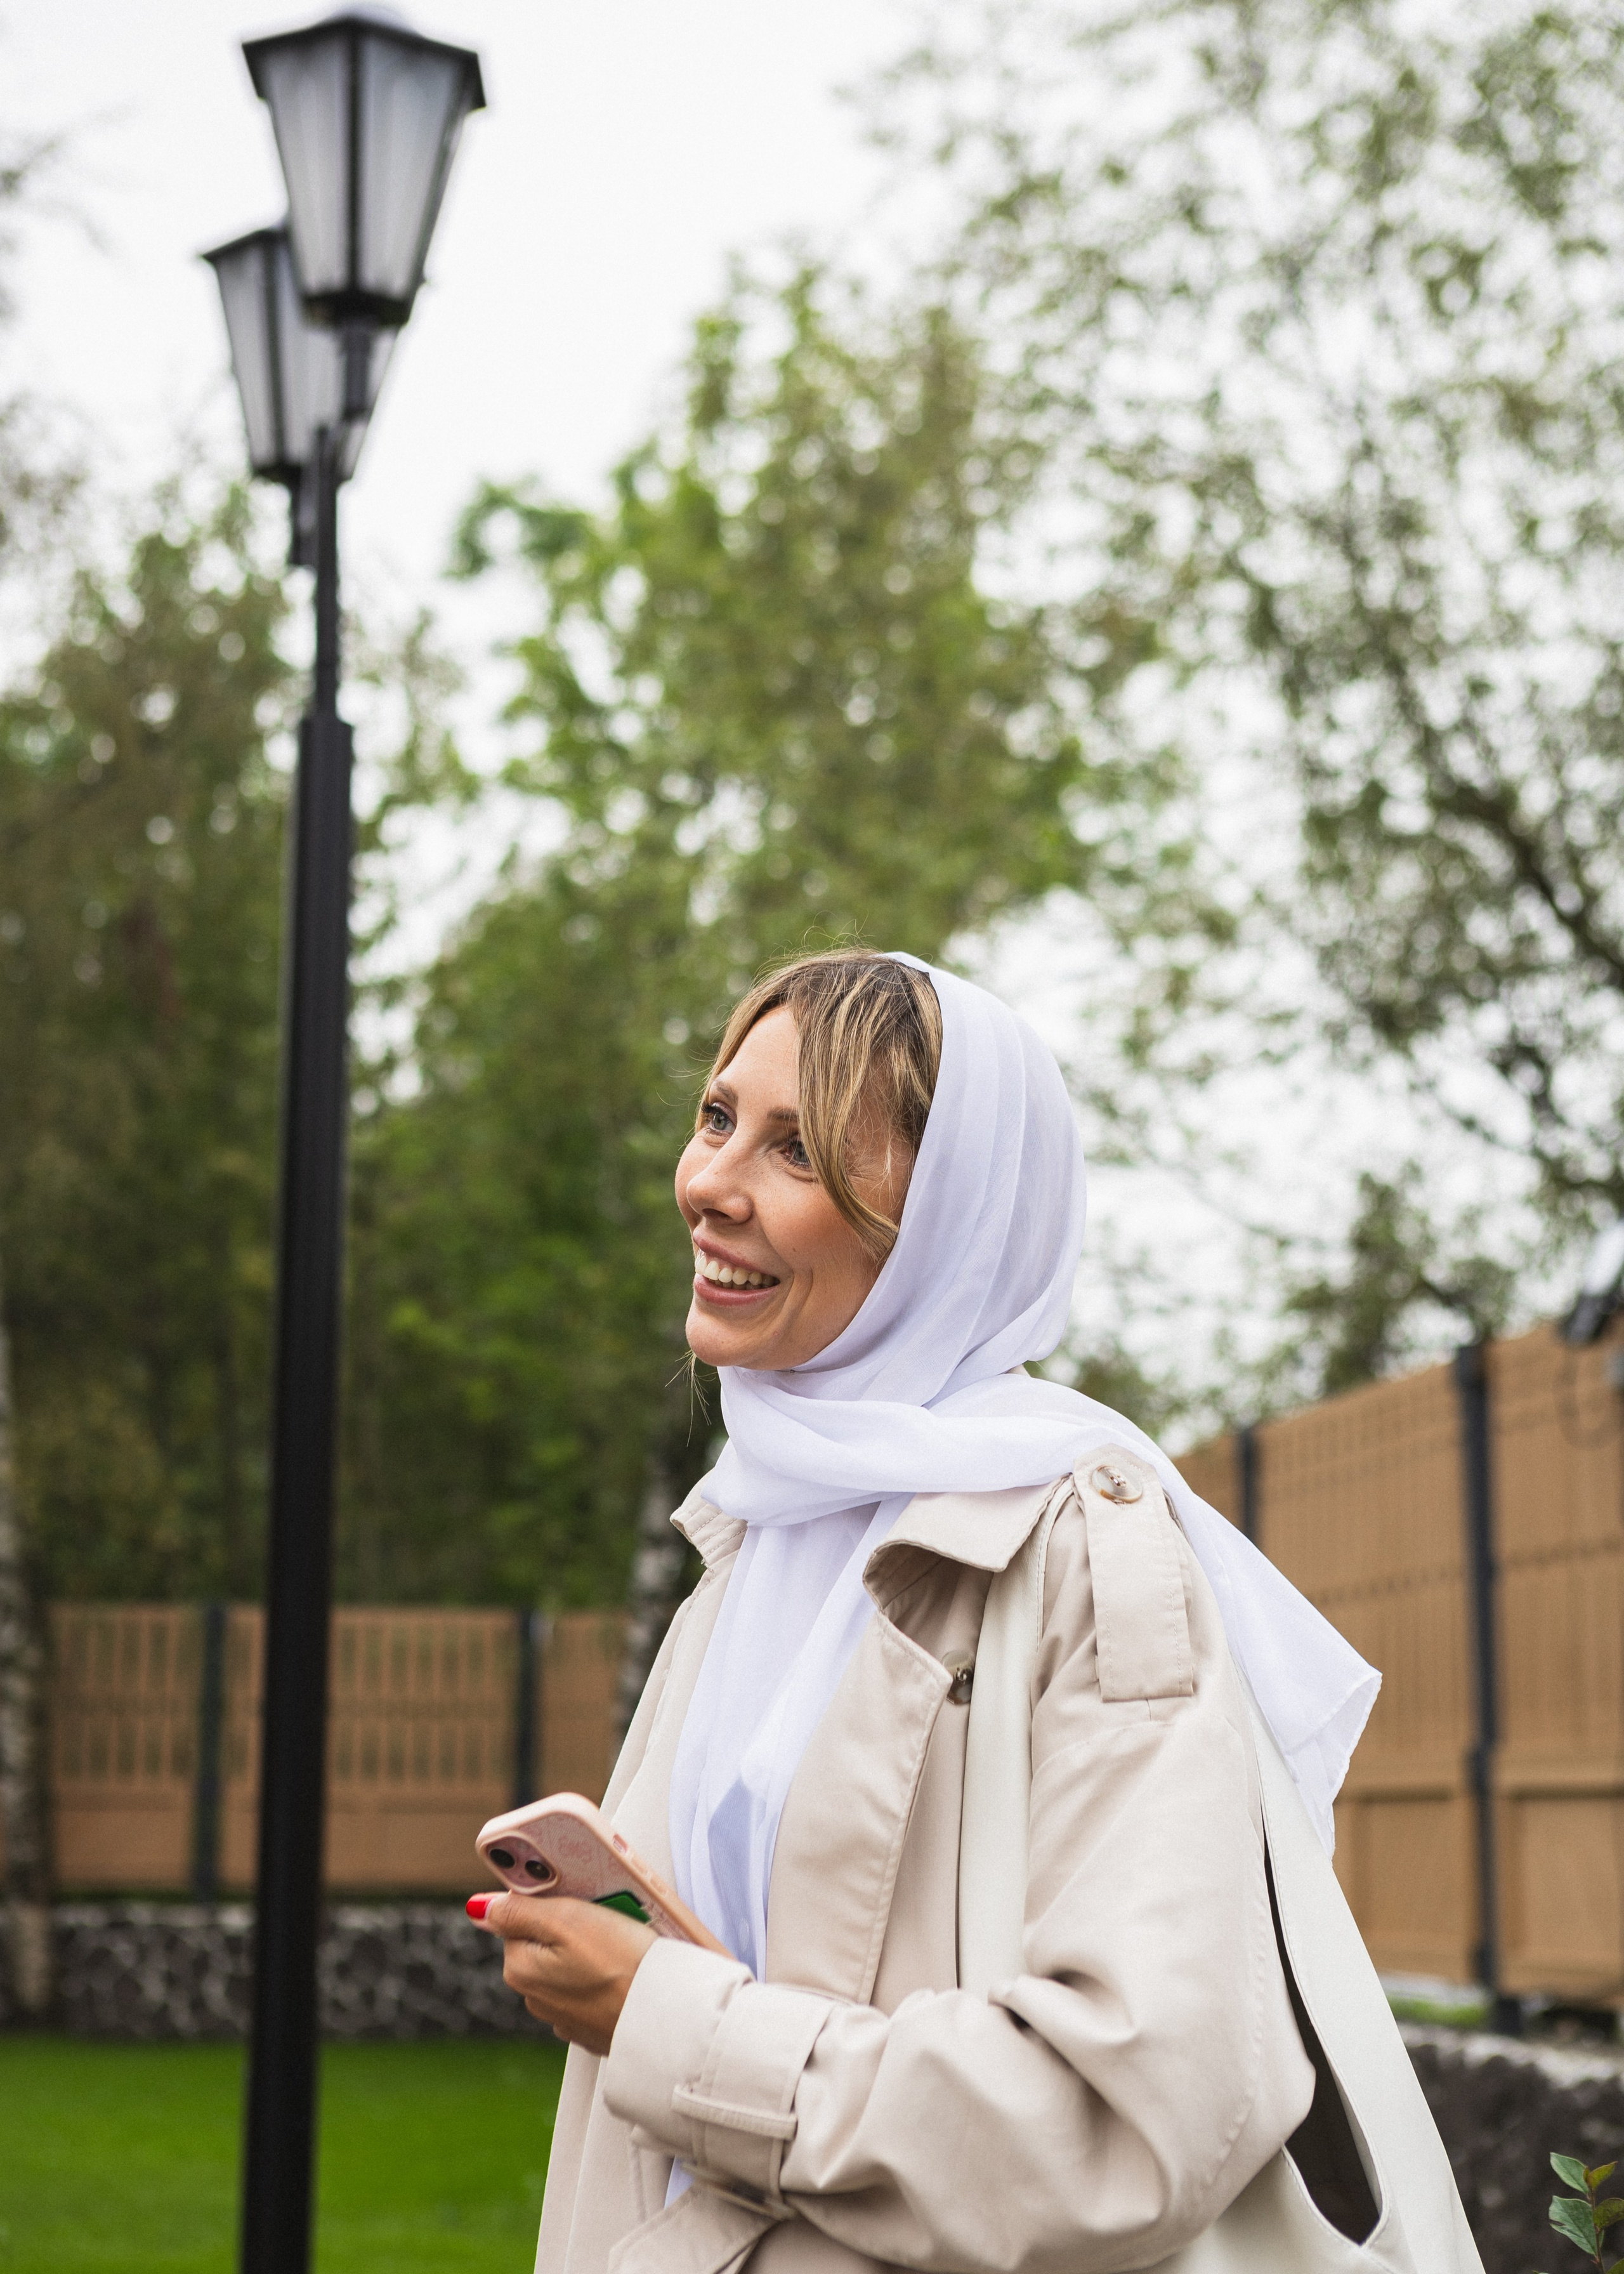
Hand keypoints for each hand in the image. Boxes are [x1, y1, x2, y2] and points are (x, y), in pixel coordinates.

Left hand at [468, 1892, 655, 2054]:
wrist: (663, 2015)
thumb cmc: (620, 1964)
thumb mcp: (566, 1919)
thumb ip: (519, 1910)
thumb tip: (479, 1907)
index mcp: (521, 1969)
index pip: (521, 1917)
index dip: (551, 1901)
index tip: (578, 1898)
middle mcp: (536, 1997)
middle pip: (545, 1940)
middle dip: (572, 1925)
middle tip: (605, 1916)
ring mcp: (565, 2015)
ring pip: (570, 1963)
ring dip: (591, 1949)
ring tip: (623, 1940)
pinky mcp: (593, 2024)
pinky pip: (592, 1986)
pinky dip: (605, 1974)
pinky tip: (626, 1967)